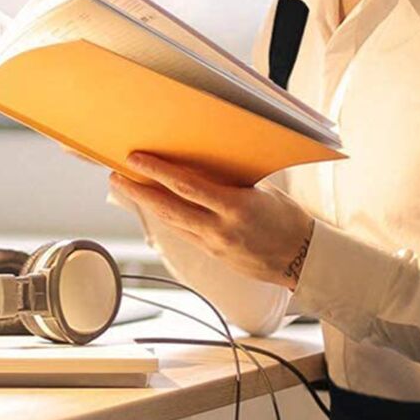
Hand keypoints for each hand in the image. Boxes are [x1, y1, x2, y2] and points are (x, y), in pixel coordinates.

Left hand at [111, 152, 313, 289]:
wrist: (303, 260)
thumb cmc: (288, 220)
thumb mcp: (263, 192)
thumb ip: (231, 181)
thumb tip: (203, 164)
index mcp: (236, 207)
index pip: (187, 186)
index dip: (157, 172)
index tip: (136, 159)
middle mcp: (220, 229)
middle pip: (168, 208)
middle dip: (138, 191)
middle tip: (116, 175)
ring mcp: (214, 245)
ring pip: (171, 223)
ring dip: (146, 205)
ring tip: (127, 187)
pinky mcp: (213, 255)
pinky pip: (183, 233)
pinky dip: (166, 217)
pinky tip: (154, 206)